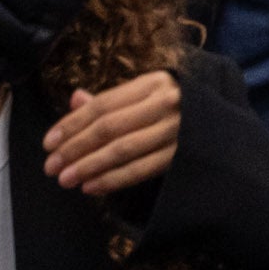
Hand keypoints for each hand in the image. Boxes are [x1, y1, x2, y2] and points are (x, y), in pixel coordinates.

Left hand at [44, 69, 186, 197]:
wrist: (219, 126)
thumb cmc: (173, 108)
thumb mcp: (146, 95)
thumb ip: (111, 101)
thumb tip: (74, 99)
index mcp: (153, 83)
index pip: (103, 105)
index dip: (72, 123)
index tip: (48, 142)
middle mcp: (166, 103)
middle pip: (109, 128)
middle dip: (75, 148)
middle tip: (51, 166)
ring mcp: (176, 130)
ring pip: (122, 150)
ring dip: (89, 166)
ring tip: (66, 179)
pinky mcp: (181, 156)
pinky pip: (140, 169)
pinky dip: (113, 179)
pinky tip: (92, 186)